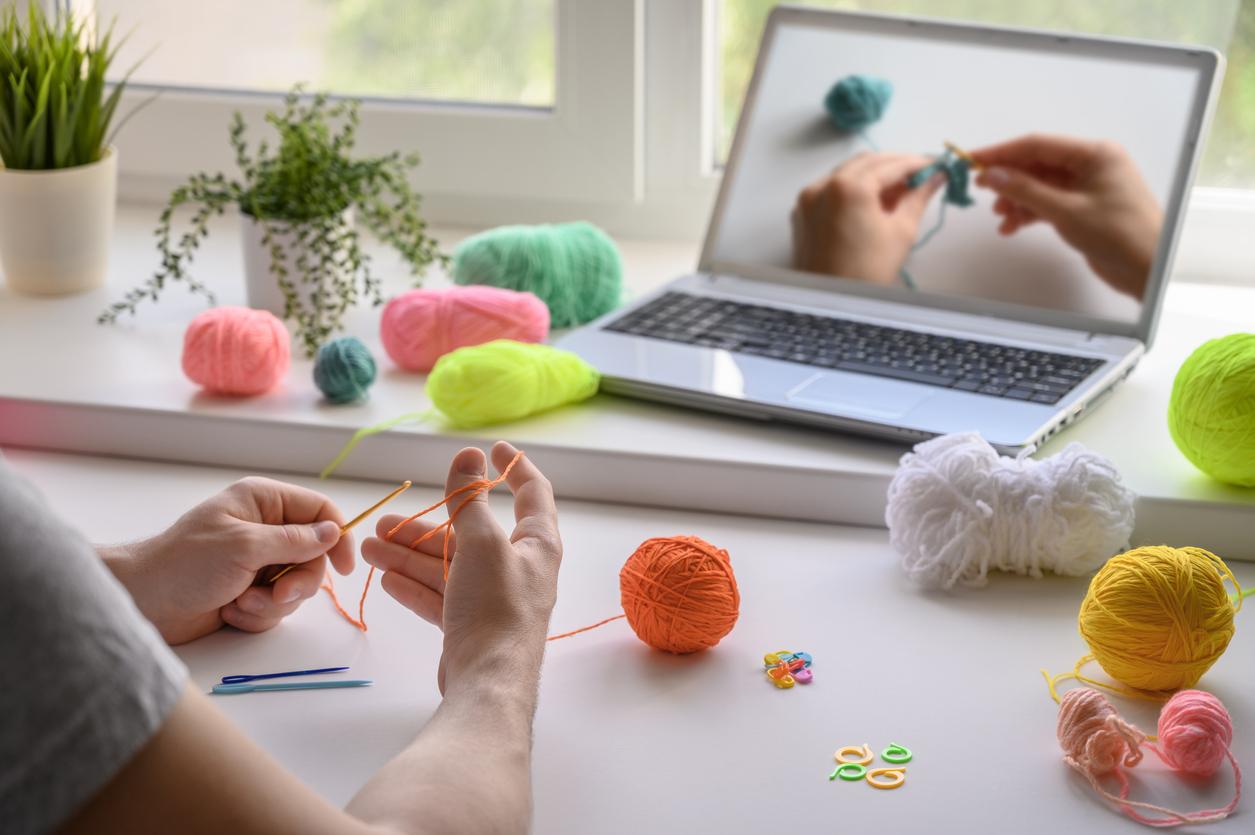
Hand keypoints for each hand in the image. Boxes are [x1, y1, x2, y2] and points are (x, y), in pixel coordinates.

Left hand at [102, 477, 353, 644]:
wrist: (143, 603)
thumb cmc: (186, 563)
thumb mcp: (245, 546)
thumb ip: (295, 540)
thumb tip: (333, 532)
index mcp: (263, 502)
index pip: (319, 511)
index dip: (338, 537)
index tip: (345, 568)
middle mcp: (265, 529)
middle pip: (314, 556)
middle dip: (297, 581)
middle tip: (278, 593)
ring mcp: (257, 562)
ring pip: (297, 586)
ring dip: (273, 602)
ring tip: (241, 603)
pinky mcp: (249, 592)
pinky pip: (277, 607)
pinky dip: (257, 614)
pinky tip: (230, 611)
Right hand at [360, 441, 561, 694]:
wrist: (488, 683)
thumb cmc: (496, 606)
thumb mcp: (482, 543)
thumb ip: (469, 500)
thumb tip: (469, 454)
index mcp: (537, 543)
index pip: (531, 493)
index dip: (514, 468)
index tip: (494, 449)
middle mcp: (519, 568)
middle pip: (471, 534)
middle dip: (427, 525)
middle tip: (385, 521)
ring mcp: (495, 599)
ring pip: (449, 566)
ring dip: (410, 555)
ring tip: (370, 549)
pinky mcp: (472, 626)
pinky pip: (441, 597)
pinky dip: (416, 586)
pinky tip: (387, 580)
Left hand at [792, 151, 943, 284]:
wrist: (831, 303)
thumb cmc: (868, 273)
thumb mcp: (901, 232)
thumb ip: (918, 196)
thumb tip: (936, 177)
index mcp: (849, 188)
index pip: (890, 164)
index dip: (917, 163)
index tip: (935, 166)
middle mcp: (823, 185)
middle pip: (866, 162)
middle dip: (894, 166)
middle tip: (920, 177)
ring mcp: (808, 198)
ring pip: (846, 172)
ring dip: (873, 176)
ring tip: (899, 192)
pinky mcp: (801, 212)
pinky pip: (830, 189)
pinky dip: (852, 188)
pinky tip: (872, 203)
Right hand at [971, 134, 1161, 298]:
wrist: (1147, 269)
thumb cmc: (1116, 233)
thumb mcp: (1066, 210)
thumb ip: (1026, 190)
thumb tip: (991, 175)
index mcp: (1094, 154)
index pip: (1038, 145)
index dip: (1002, 152)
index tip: (972, 160)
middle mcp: (1090, 165)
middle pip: (1038, 165)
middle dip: (1009, 179)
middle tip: (980, 190)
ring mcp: (1087, 187)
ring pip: (1040, 186)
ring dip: (1017, 200)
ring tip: (1000, 217)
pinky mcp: (1083, 208)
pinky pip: (1048, 203)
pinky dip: (1029, 213)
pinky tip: (1012, 227)